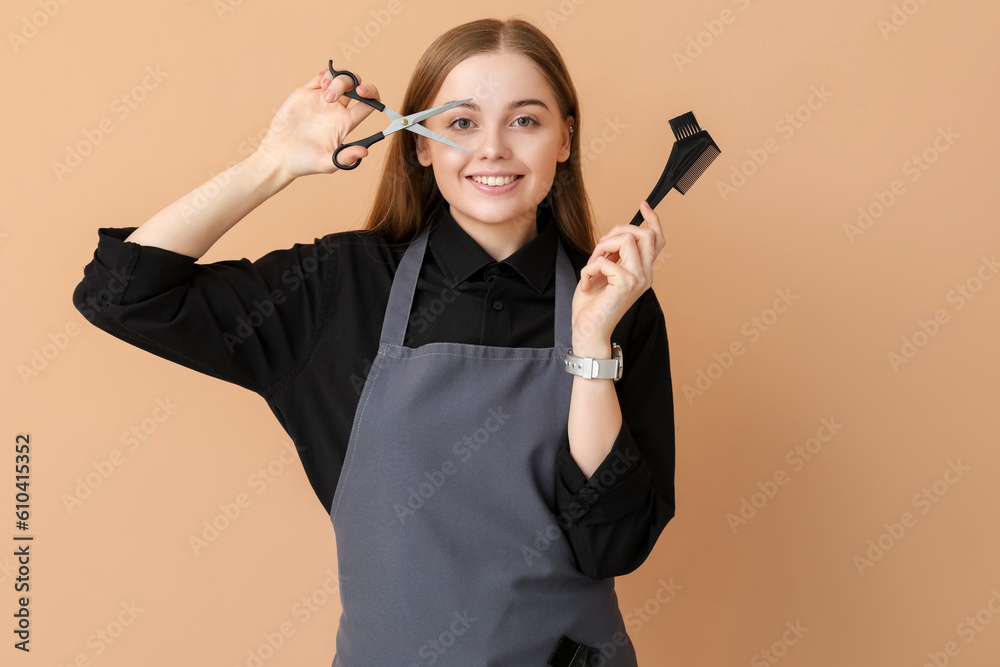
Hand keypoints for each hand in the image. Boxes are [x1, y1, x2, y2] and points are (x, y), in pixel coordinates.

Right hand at [254, 64, 382, 179]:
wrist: (279, 156)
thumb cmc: (304, 163)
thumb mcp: (327, 163)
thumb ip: (345, 157)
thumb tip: (365, 152)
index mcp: (346, 124)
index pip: (367, 105)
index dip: (371, 95)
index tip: (362, 94)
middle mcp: (337, 110)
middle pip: (355, 86)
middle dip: (351, 83)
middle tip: (335, 96)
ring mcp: (322, 100)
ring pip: (340, 78)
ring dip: (337, 79)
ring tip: (326, 94)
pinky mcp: (307, 94)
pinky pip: (322, 76)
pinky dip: (326, 74)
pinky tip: (321, 84)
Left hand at [571, 200, 665, 351]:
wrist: (588, 330)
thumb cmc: (593, 305)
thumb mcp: (604, 272)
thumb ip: (614, 255)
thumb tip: (613, 237)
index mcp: (643, 271)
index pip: (656, 240)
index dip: (652, 220)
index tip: (643, 205)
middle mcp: (645, 274)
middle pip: (644, 233)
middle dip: (618, 230)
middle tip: (600, 246)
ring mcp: (638, 279)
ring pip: (627, 239)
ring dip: (602, 248)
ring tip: (591, 265)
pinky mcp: (626, 283)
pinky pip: (606, 259)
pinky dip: (589, 268)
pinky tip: (587, 283)